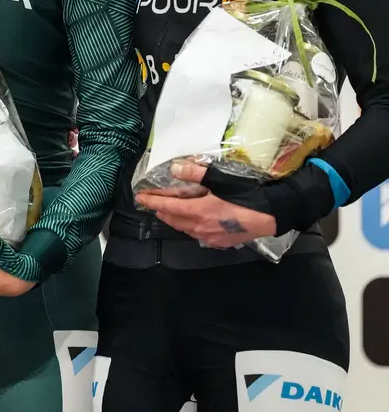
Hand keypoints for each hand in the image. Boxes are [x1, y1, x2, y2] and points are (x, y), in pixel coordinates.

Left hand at [136, 163, 276, 247]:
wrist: (271, 215)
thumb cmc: (245, 195)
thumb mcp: (219, 179)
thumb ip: (195, 174)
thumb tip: (173, 168)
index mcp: (199, 212)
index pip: (167, 207)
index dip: (152, 202)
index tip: (140, 197)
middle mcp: (201, 228)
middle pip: (173, 220)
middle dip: (160, 210)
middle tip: (151, 202)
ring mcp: (210, 238)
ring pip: (184, 228)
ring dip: (173, 219)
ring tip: (166, 211)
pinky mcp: (220, 243)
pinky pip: (197, 234)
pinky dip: (188, 226)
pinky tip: (190, 221)